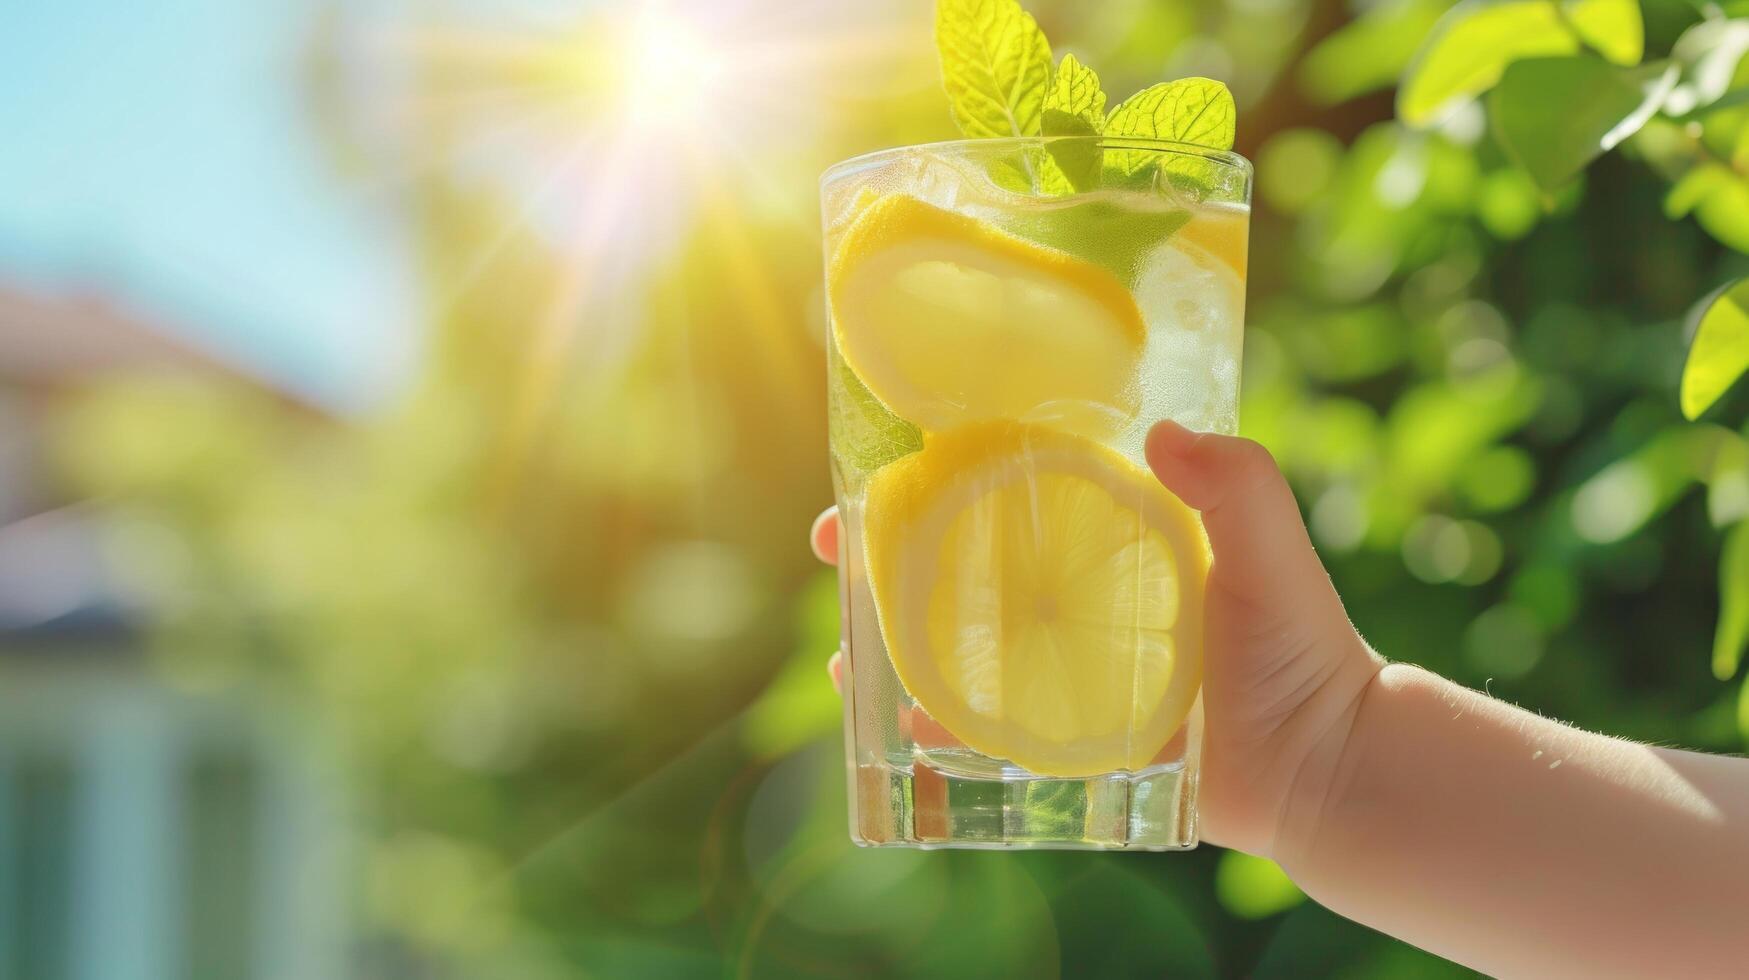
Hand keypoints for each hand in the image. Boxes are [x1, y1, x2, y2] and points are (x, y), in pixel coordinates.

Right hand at [810, 421, 1380, 861]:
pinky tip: (903, 726)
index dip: (940, 479)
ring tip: (845, 653)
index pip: (1011, 493)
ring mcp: (1069, 673)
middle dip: (889, 560)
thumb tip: (1164, 431)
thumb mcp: (1272, 554)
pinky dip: (941, 727)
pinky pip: (991, 731)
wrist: (1327, 768)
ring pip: (961, 648)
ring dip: (896, 645)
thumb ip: (1238, 487)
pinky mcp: (1072, 739)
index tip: (879, 473)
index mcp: (1115, 540)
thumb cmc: (1304, 651)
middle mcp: (1080, 600)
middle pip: (964, 569)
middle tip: (836, 553)